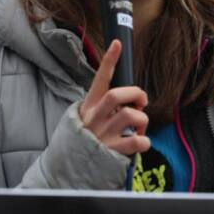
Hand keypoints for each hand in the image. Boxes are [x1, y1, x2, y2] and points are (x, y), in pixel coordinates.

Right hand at [78, 40, 150, 155]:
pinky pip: (137, 141)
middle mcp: (94, 118)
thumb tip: (131, 100)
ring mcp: (102, 135)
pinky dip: (145, 141)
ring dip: (142, 120)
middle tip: (141, 102)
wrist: (69, 170)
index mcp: (89, 107)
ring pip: (130, 116)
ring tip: (139, 127)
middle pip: (116, 94)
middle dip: (135, 94)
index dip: (109, 60)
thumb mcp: (87, 119)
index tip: (117, 43)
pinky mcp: (112, 152)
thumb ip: (104, 107)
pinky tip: (139, 142)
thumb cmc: (85, 140)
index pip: (100, 79)